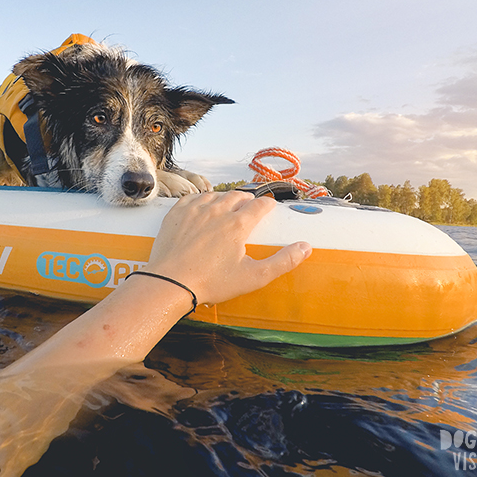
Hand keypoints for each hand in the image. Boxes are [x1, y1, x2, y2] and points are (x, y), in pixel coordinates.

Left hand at [142, 191, 311, 306]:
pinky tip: (202, 204)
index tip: (269, 207)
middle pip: (237, 196)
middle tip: (249, 204)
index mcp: (238, 224)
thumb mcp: (253, 277)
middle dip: (246, 199)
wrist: (170, 282)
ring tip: (227, 204)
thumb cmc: (212, 282)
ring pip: (214, 194)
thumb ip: (282, 261)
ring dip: (224, 198)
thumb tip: (306, 247)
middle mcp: (217, 210)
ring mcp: (194, 210)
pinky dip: (201, 198)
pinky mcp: (176, 213)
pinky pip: (192, 197)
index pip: (259, 205)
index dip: (267, 205)